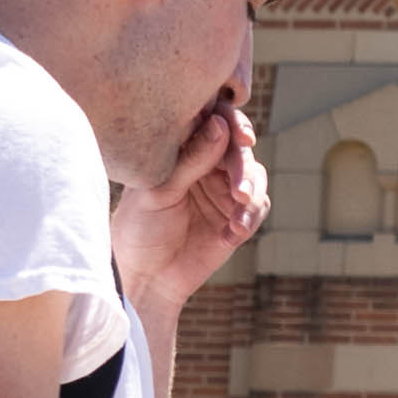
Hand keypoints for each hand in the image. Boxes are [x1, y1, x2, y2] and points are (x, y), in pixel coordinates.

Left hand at [116, 91, 268, 318]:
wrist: (147, 274)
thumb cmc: (140, 226)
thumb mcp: (160, 189)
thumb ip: (192, 158)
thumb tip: (220, 124)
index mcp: (182, 149)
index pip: (213, 123)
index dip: (232, 123)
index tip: (242, 137)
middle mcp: (207, 165)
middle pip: (239, 149)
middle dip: (243, 167)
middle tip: (240, 190)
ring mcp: (224, 190)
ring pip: (255, 176)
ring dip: (251, 192)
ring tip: (238, 211)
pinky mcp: (238, 217)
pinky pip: (258, 207)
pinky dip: (250, 217)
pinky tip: (233, 232)